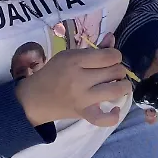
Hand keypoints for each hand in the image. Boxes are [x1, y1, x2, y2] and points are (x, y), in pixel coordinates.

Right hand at [14, 48, 132, 127]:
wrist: (34, 99)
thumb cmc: (54, 73)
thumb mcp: (70, 56)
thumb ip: (94, 49)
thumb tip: (112, 38)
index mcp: (75, 60)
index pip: (110, 56)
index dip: (115, 56)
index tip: (110, 59)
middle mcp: (80, 78)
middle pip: (115, 71)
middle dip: (118, 70)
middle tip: (110, 73)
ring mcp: (83, 98)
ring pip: (116, 90)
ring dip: (123, 86)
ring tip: (117, 85)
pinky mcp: (83, 113)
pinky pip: (104, 119)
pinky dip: (113, 116)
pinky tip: (115, 108)